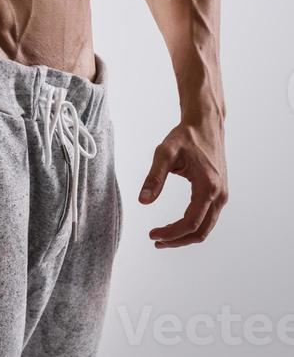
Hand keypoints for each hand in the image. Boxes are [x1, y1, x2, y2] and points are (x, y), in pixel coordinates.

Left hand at [138, 116, 227, 247]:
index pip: (190, 223)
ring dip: (185, 236)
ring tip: (163, 236)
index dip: (171, 233)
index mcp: (208, 186)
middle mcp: (220, 195)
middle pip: (201, 232)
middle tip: (156, 240)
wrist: (206, 124)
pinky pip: (208, 219)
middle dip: (178, 240)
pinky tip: (176, 225)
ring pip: (206, 228)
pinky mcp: (220, 193)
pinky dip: (193, 227)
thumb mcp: (165, 152)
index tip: (152, 234)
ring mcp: (222, 195)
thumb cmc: (185, 136)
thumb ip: (154, 176)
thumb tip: (142, 201)